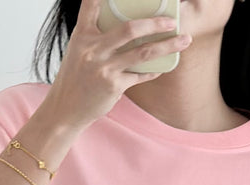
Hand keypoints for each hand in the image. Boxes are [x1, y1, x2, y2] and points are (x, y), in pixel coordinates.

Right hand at [47, 0, 191, 130]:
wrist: (65, 109)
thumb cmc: (74, 78)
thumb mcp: (79, 50)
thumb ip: (97, 37)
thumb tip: (127, 28)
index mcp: (82, 35)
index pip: (92, 4)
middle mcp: (93, 49)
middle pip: (130, 29)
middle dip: (155, 23)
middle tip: (172, 21)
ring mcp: (104, 68)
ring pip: (143, 53)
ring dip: (167, 46)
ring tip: (184, 40)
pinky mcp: (113, 86)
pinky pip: (140, 75)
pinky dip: (153, 70)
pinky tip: (162, 67)